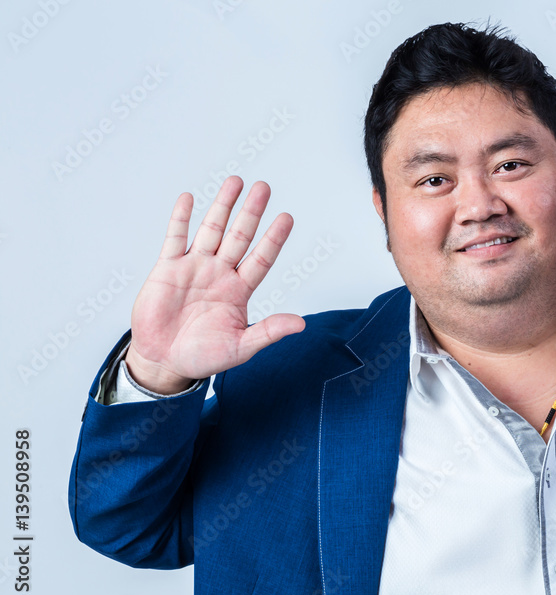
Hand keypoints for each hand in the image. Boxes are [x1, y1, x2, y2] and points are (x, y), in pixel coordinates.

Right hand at [124, 176, 304, 393]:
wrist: (163, 361)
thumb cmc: (203, 356)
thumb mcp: (240, 347)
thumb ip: (268, 332)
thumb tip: (300, 324)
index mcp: (240, 290)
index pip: (262, 258)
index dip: (274, 238)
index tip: (287, 217)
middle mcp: (220, 273)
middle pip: (240, 236)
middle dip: (251, 212)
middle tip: (264, 187)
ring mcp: (194, 268)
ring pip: (212, 230)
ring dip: (222, 206)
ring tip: (235, 182)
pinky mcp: (167, 269)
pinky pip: (175, 238)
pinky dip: (181, 218)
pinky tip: (189, 199)